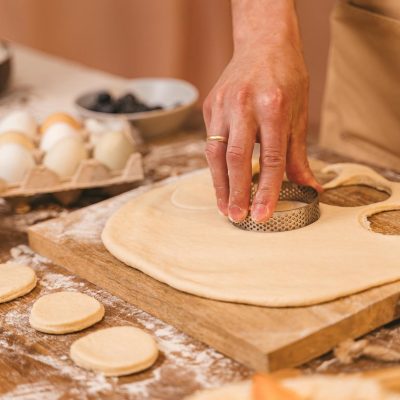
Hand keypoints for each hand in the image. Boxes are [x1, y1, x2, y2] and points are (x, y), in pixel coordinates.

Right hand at [203, 0, 321, 222]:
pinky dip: (216, 166)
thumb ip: (298, 154)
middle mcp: (244, 105)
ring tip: (225, 207)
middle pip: (236, 158)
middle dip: (236, 192)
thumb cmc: (286, 76)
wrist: (262, 42)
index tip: (262, 214)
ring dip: (219, 185)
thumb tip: (309, 187)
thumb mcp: (300, 112)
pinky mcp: (209, 106)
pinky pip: (210, 142)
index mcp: (274, 105)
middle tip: (238, 217)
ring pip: (215, 153)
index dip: (266, 190)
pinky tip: (221, 182)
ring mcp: (222, 105)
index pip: (270, 158)